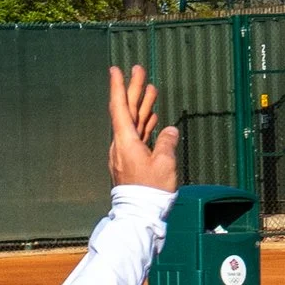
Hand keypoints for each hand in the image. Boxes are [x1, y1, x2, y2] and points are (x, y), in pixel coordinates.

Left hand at [108, 64, 179, 192]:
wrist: (140, 215)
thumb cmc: (151, 190)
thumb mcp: (164, 163)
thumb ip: (167, 142)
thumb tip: (169, 131)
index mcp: (126, 141)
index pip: (120, 108)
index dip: (118, 87)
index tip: (116, 70)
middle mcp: (122, 145)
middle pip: (128, 111)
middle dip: (135, 90)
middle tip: (139, 69)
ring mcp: (126, 153)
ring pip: (134, 123)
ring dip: (142, 105)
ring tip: (151, 88)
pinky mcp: (132, 161)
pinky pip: (138, 136)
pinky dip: (145, 124)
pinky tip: (152, 116)